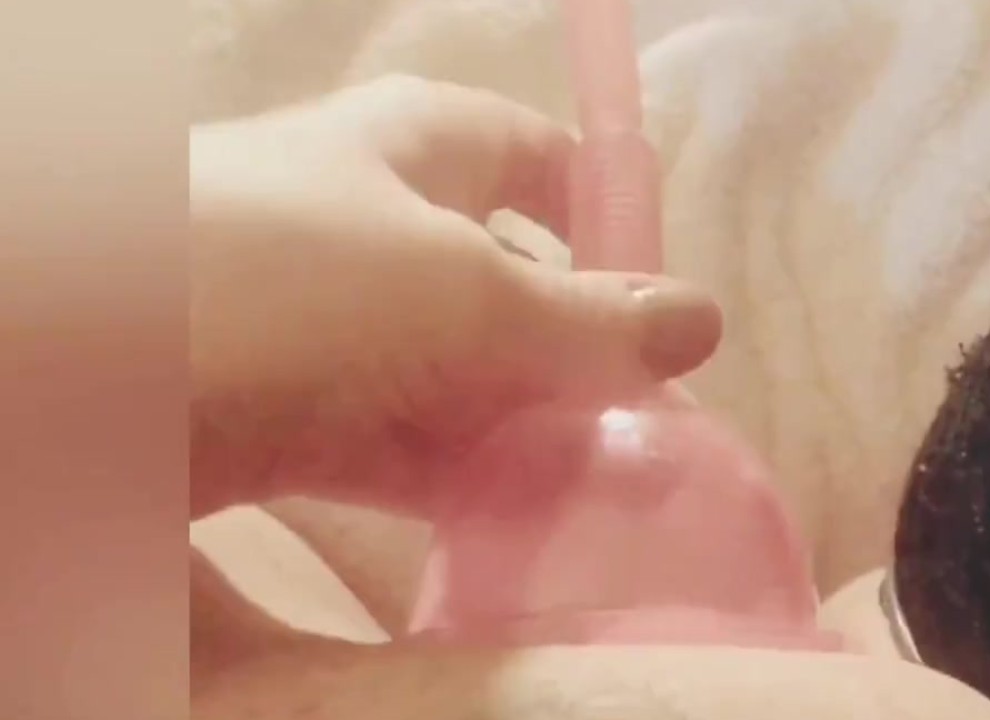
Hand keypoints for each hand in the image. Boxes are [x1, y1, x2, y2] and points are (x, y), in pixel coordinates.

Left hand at [189, 76, 722, 517]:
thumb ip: (585, 318)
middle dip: (579, 362)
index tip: (667, 310)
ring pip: (458, 379)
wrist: (65, 366)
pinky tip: (514, 532)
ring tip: (603, 506)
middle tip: (653, 443)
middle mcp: (374, 228)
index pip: (537, 161)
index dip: (607, 222)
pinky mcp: (289, 417)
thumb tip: (703, 321)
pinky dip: (455, 486)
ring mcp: (329, 328)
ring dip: (528, 438)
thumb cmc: (286, 275)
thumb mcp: (460, 288)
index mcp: (415, 150)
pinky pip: (397, 447)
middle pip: (507, 288)